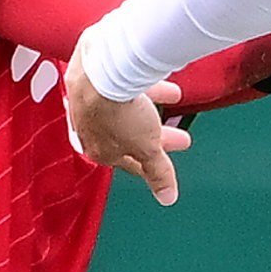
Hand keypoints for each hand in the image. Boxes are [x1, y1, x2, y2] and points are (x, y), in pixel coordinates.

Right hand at [64, 53, 191, 203]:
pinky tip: (157, 76)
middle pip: (129, 136)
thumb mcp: (147, 149)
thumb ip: (158, 172)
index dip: (151, 166)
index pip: (128, 164)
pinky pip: (122, 84)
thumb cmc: (117, 113)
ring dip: (152, 106)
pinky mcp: (92, 76)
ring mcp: (89, 101)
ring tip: (175, 97)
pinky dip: (142, 85)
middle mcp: (89, 128)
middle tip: (181, 138)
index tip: (166, 165)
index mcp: (98, 151)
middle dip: (158, 137)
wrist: (100, 74)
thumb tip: (167, 197)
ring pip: (126, 107)